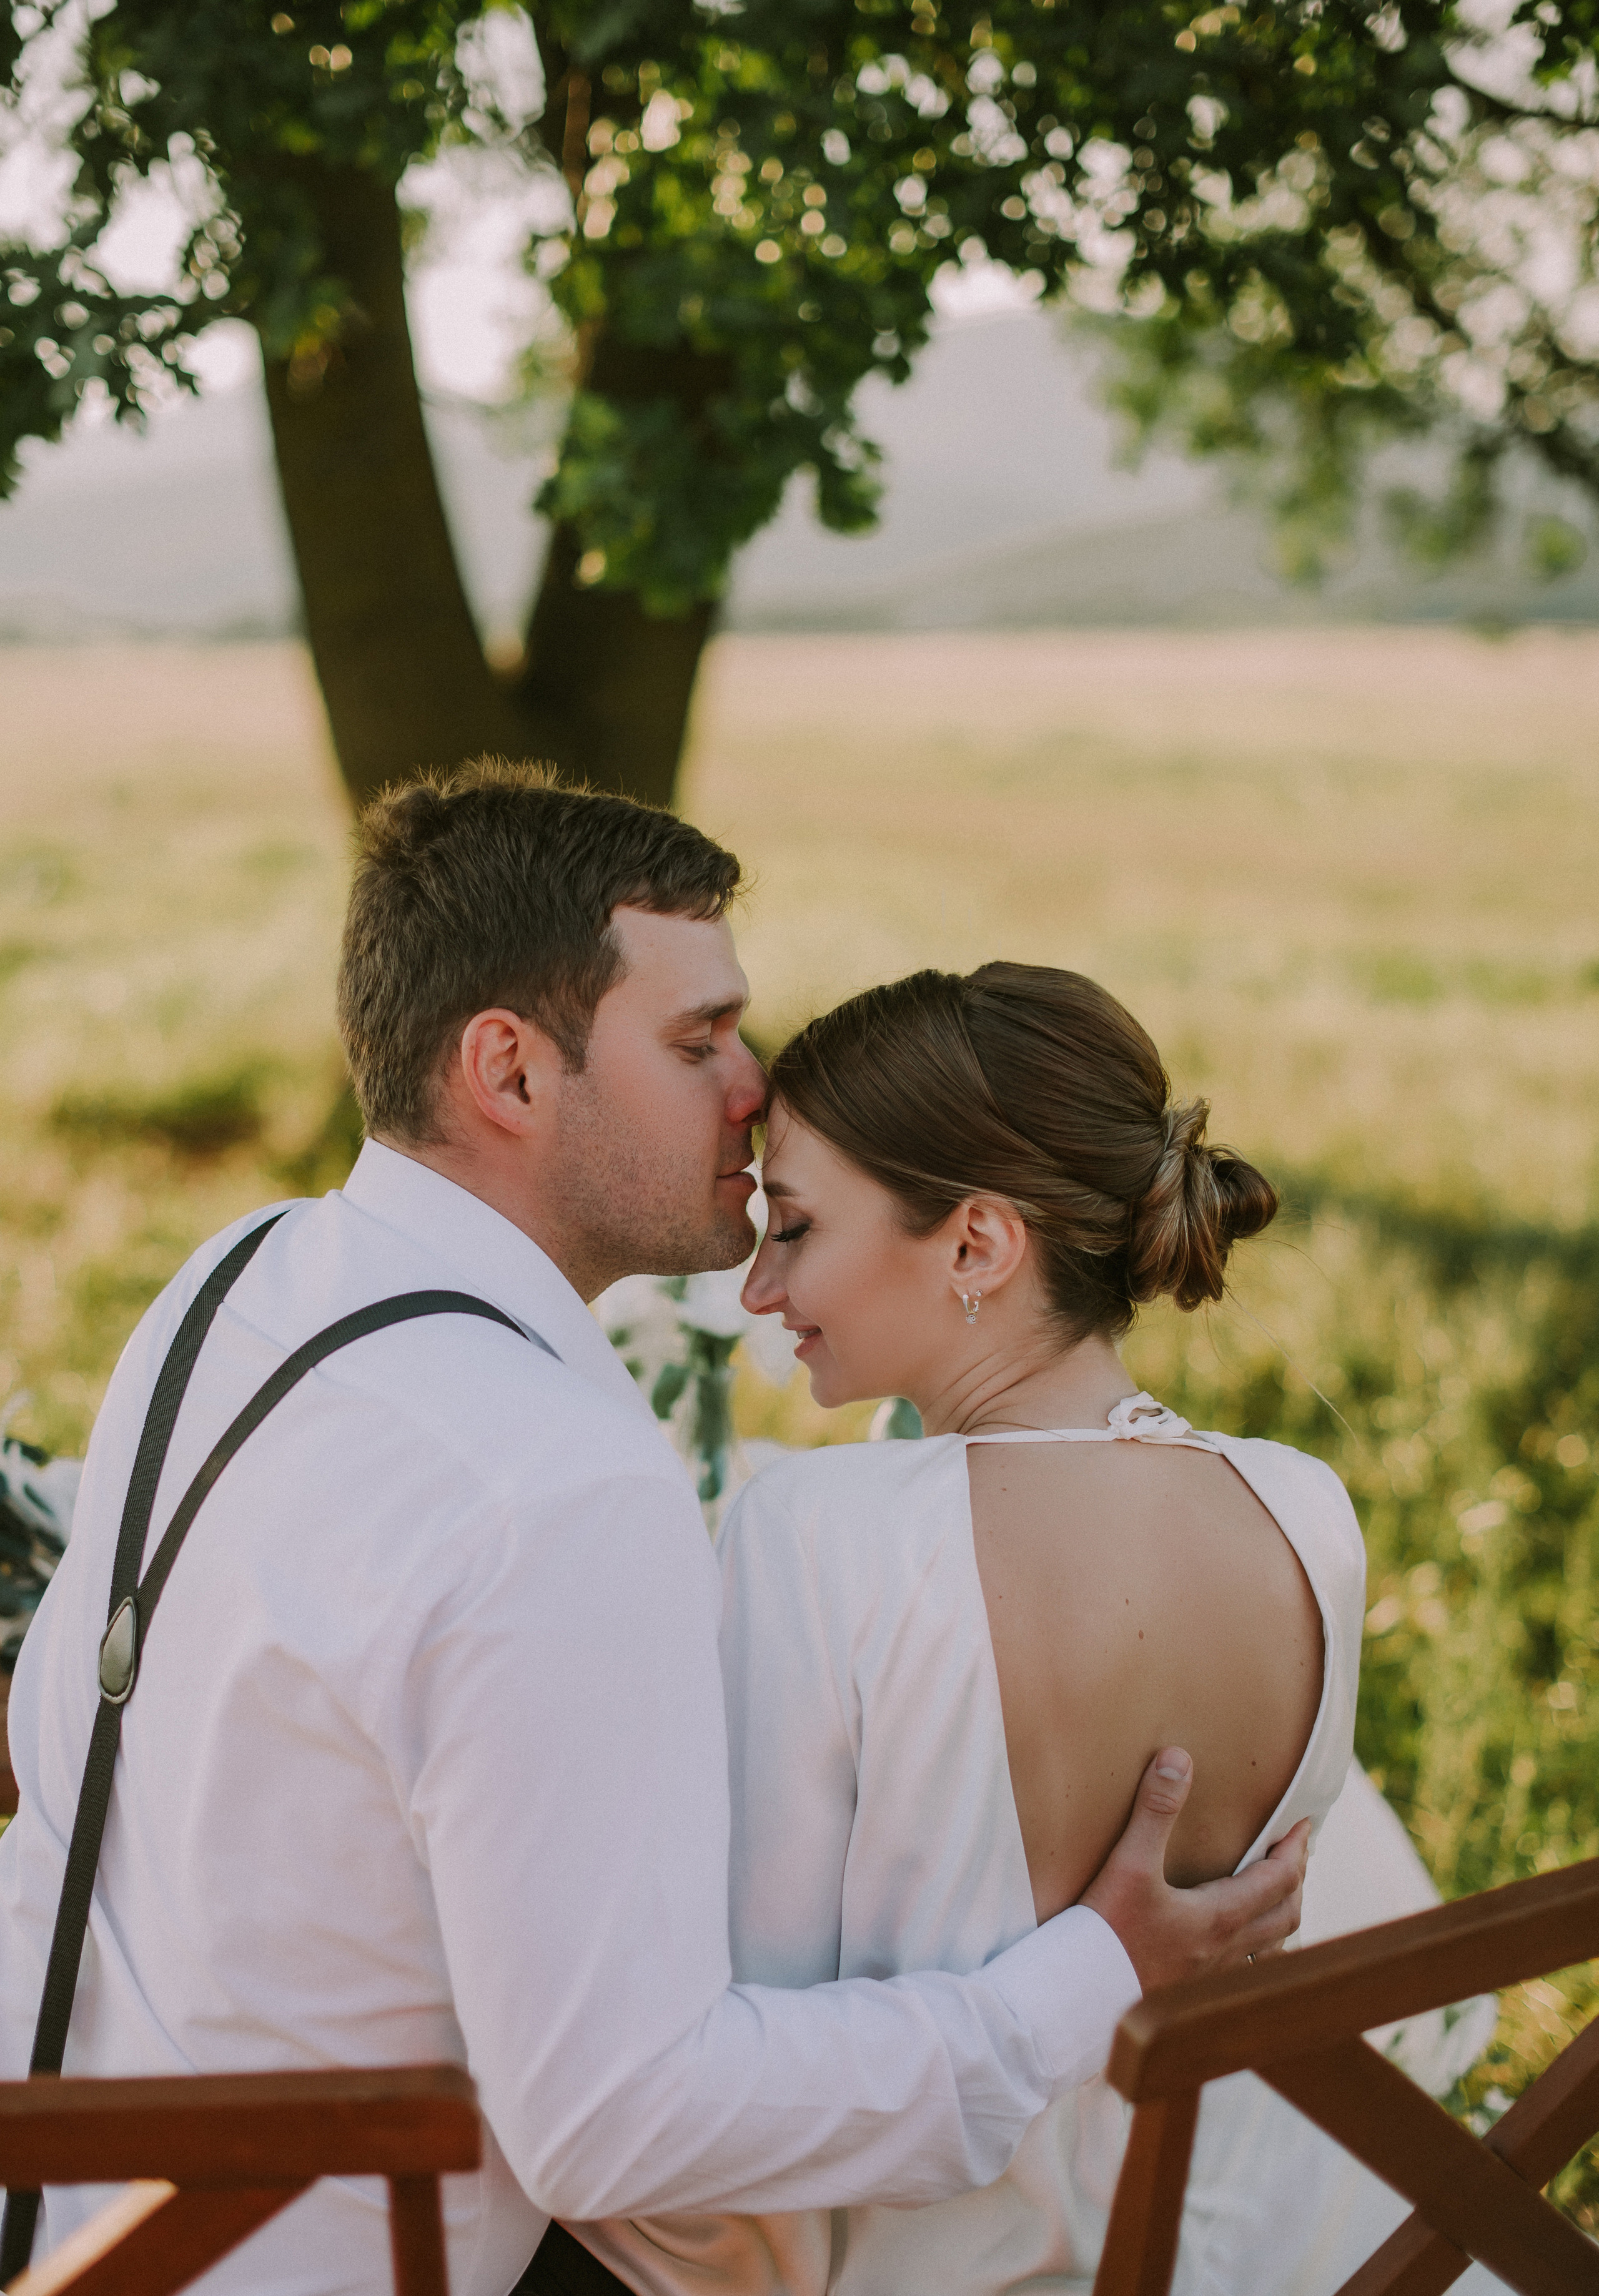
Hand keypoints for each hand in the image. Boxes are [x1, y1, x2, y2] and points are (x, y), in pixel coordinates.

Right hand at [1080, 1748, 1310, 1995]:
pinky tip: (1241, 1945)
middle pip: (1287, 1914)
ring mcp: (1213, 1977)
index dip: (1295, 1849)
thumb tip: (1178, 1760)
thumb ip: (1155, 1810)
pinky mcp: (1194, 1993)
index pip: (1280, 1879)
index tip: (1303, 1824)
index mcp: (1221, 1916)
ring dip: (1282, 1915)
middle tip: (1294, 1854)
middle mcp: (1227, 1949)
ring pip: (1272, 1947)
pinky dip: (1259, 1949)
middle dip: (1296, 1880)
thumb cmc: (1106, 1932)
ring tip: (1277, 1894)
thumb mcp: (1129, 1864)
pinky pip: (1246, 1971)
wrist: (1083, 1997)